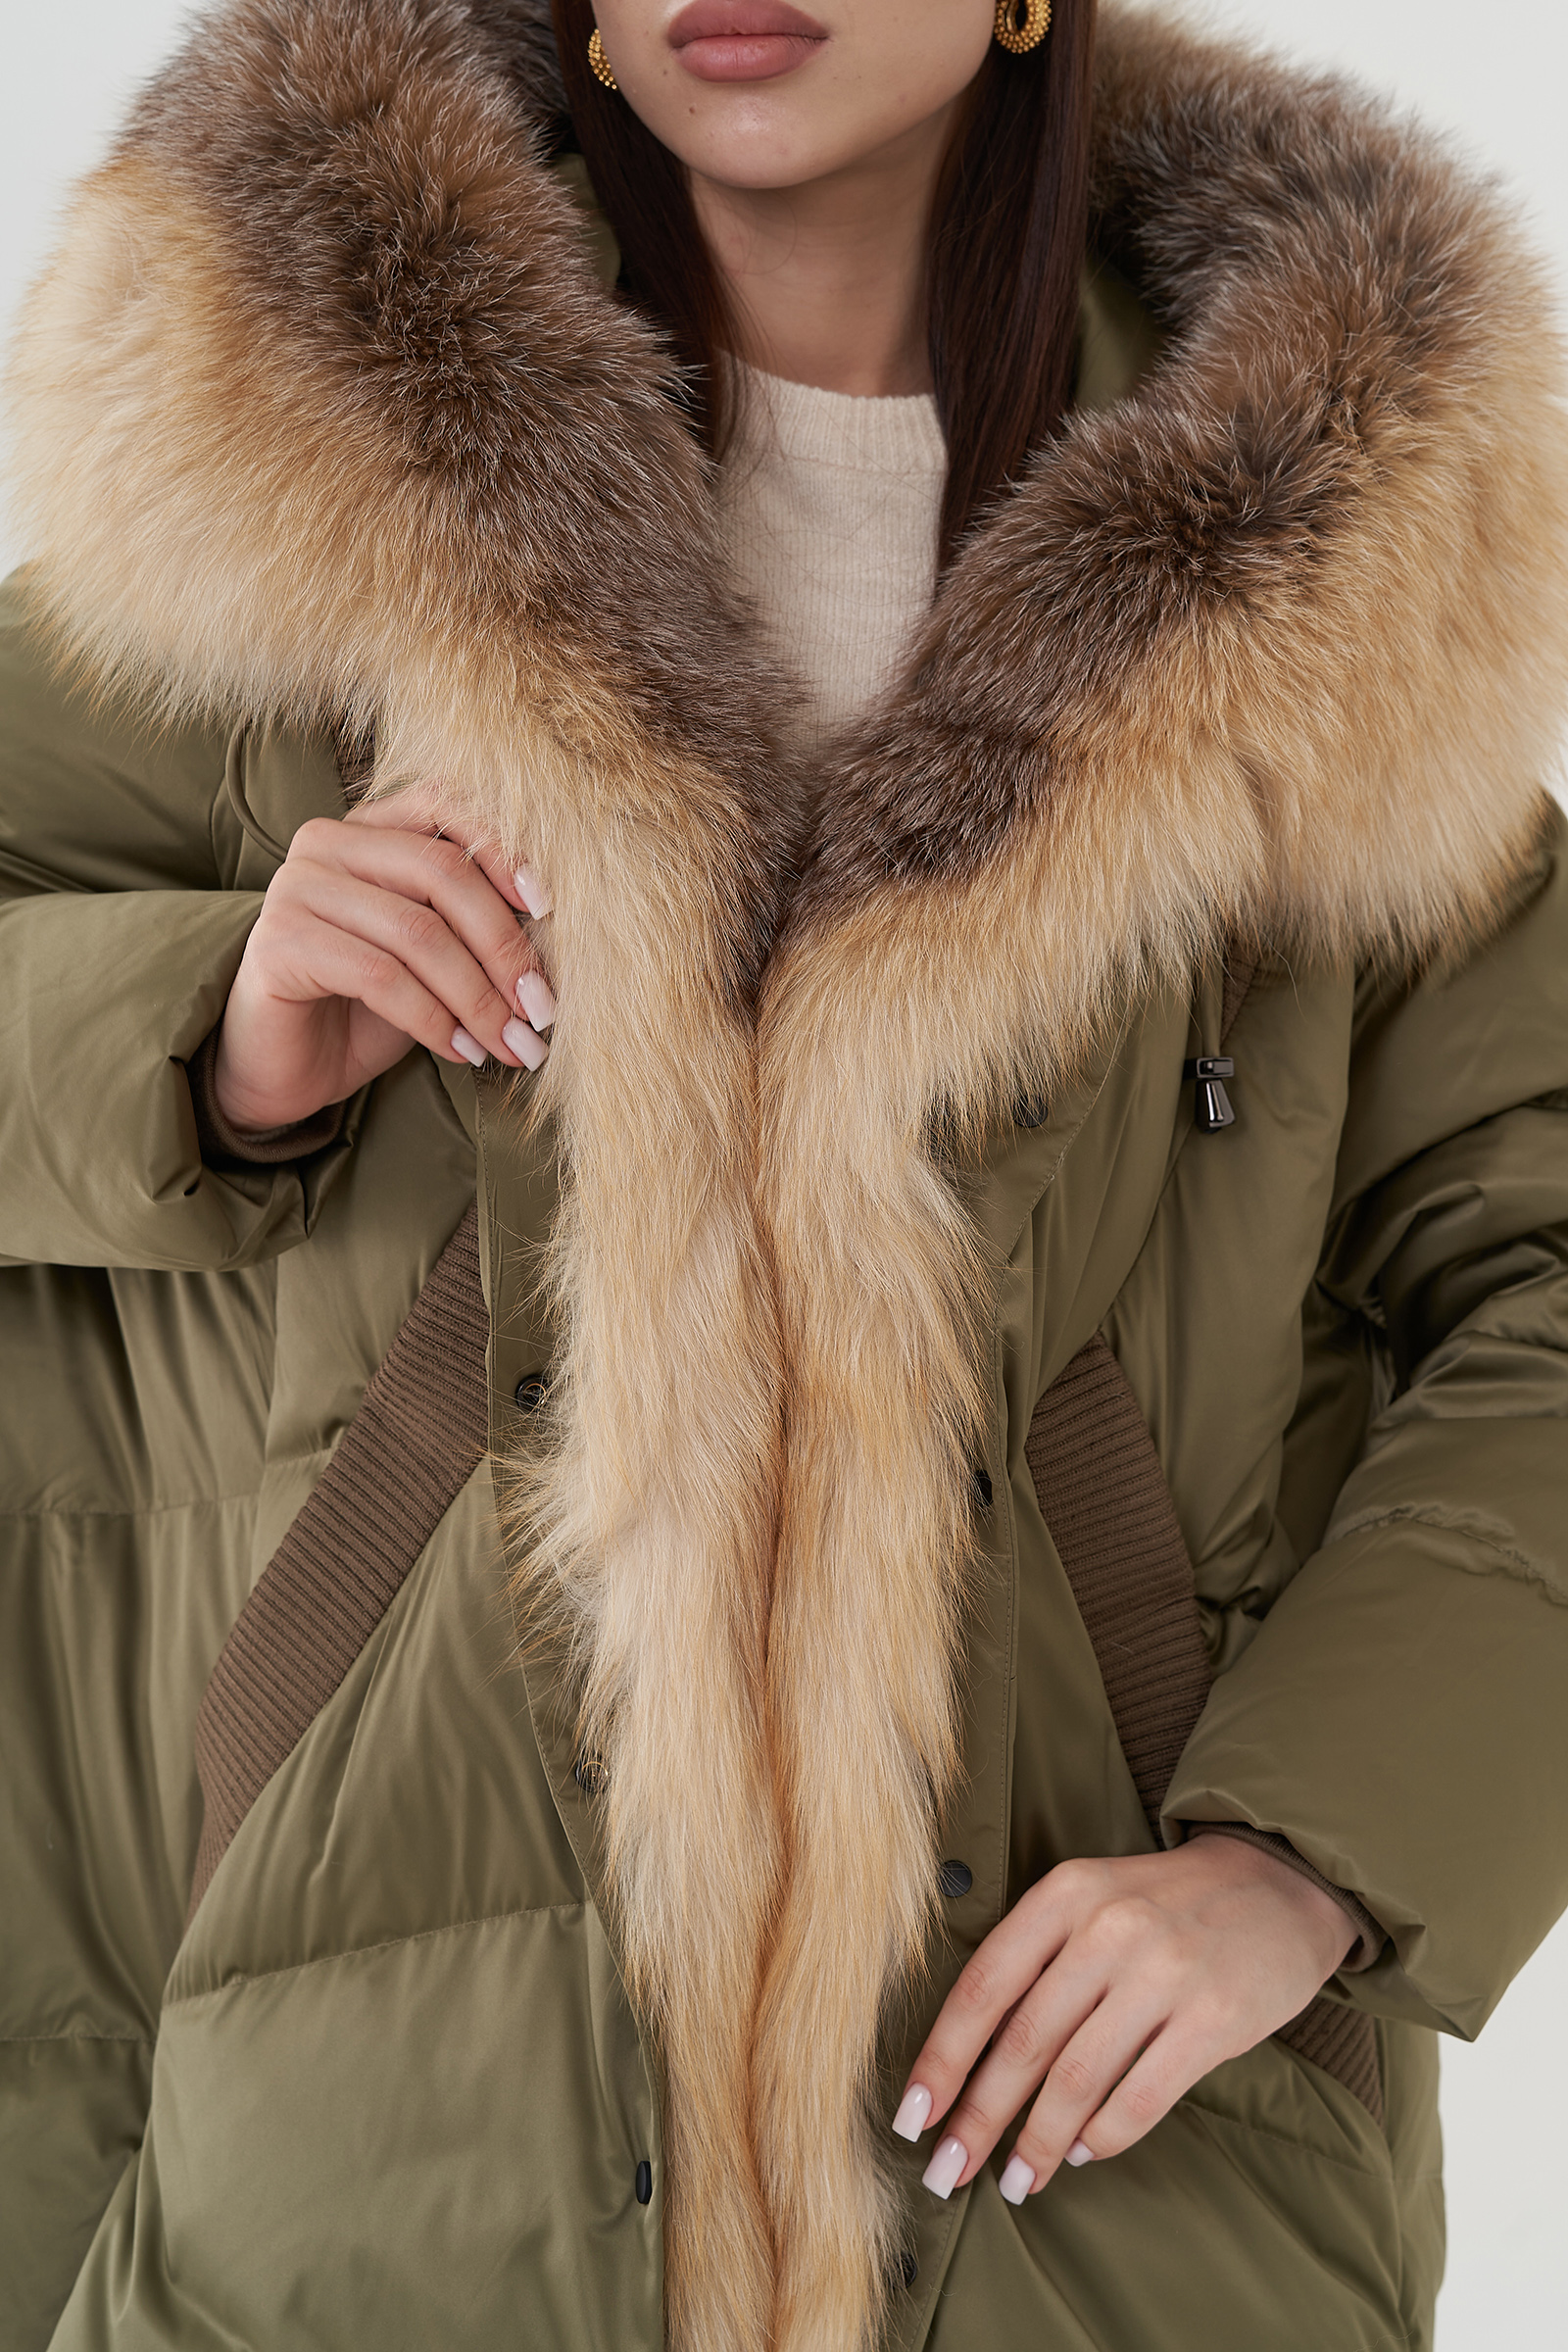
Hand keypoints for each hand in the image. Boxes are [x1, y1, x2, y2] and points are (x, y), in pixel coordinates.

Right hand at [214, 786, 556, 1133]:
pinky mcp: (278, 942)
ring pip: (418, 932)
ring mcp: (296, 887)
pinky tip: (460, 1051)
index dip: (504, 850)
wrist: (286, 1066)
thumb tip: (555, 932)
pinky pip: (380, 976)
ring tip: (510, 1044)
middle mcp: (327, 842)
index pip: (447, 806)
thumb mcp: (432, 953)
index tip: (549, 910)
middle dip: (504, 948)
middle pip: (443, 873)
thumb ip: (475, 922)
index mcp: (370, 827)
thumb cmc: (367, 1006)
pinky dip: (434, 1020)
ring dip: (477, 998)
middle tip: (540, 1010)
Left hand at [892, 1837, 1356, 2204]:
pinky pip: (1139, 2098)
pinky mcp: (1214, 2020)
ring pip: (1076, 2081)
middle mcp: (1109, 1929)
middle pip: (1022, 2043)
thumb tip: (970, 2065)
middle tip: (949, 2170)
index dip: (941, 2058)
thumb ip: (1036, 1963)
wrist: (1278, 1883)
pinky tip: (1081, 2152)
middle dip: (978, 2118)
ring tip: (1016, 2180)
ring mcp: (1164, 1974)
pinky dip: (1102, 2137)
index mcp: (1065, 1894)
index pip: (984, 1987)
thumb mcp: (1091, 1900)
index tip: (913, 2117)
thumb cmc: (1163, 1905)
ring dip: (1037, 2142)